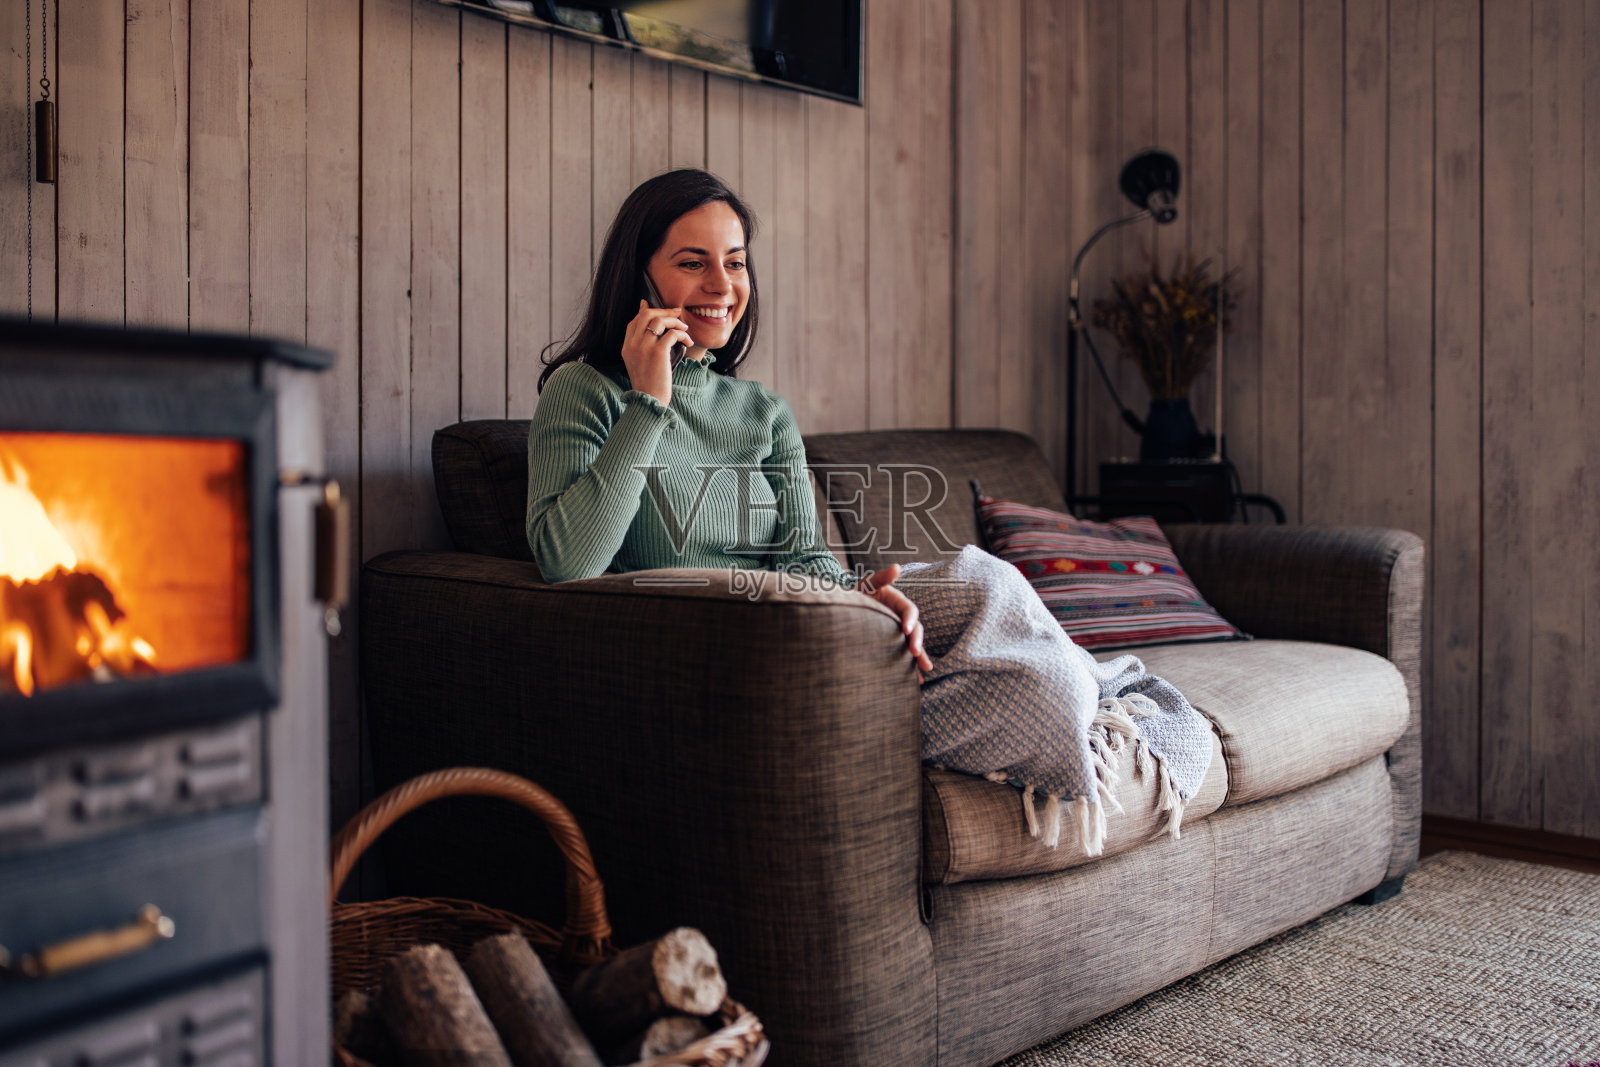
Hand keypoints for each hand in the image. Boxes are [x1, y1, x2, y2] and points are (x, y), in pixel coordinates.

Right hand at [621, 299, 691, 404]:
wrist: (649, 400)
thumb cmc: (649, 385)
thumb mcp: (638, 364)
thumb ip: (642, 348)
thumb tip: (652, 332)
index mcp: (627, 347)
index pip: (634, 321)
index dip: (646, 311)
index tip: (656, 307)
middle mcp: (633, 344)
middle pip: (646, 315)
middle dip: (664, 311)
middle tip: (677, 313)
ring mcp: (644, 347)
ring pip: (659, 320)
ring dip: (675, 320)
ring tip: (684, 327)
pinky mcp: (658, 352)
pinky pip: (672, 333)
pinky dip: (683, 334)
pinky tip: (688, 342)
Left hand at [858, 563, 932, 677]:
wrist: (845, 606)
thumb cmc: (856, 592)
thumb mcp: (867, 583)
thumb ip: (881, 577)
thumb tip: (897, 567)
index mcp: (898, 602)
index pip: (910, 610)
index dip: (911, 619)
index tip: (906, 629)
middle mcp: (901, 618)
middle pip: (915, 630)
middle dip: (917, 642)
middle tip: (916, 653)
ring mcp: (897, 632)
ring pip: (912, 645)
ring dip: (920, 657)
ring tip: (925, 670)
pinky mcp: (891, 644)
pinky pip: (903, 656)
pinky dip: (909, 668)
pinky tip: (914, 681)